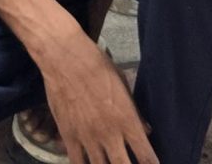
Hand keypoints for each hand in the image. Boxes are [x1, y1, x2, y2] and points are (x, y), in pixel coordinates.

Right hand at [37, 30, 157, 163]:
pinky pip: (77, 162)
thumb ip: (135, 111)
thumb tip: (146, 130)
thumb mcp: (123, 84)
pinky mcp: (69, 136)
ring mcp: (88, 137)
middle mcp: (109, 134)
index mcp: (127, 120)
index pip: (146, 155)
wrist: (65, 58)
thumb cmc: (97, 66)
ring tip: (110, 162)